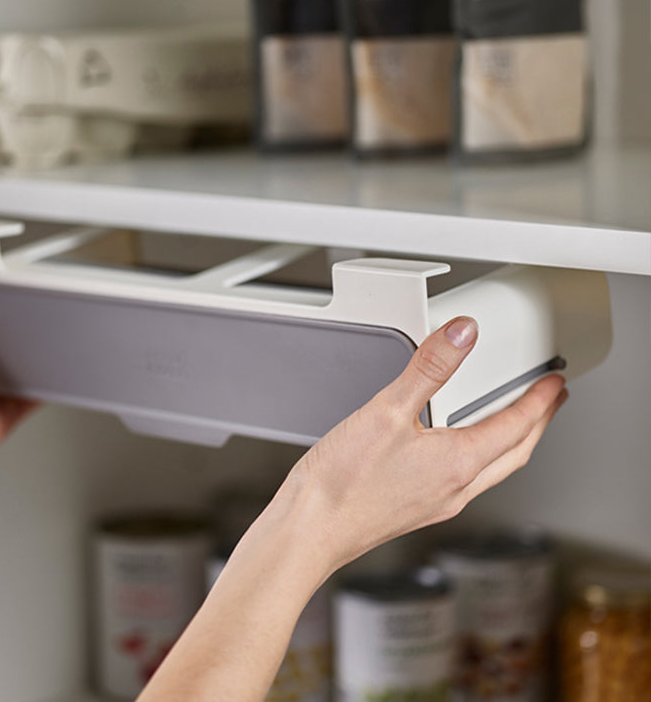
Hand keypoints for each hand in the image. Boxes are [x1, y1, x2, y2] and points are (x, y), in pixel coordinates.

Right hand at [286, 316, 566, 573]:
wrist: (311, 528)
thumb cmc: (343, 482)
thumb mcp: (386, 411)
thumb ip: (428, 368)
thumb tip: (462, 336)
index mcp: (457, 463)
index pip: (515, 426)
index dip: (539, 401)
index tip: (554, 383)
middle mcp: (455, 488)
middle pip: (514, 453)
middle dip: (537, 425)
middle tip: (549, 402)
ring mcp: (437, 502)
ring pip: (493, 469)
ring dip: (512, 443)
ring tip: (513, 421)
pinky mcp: (418, 508)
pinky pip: (466, 480)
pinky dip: (479, 457)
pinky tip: (457, 449)